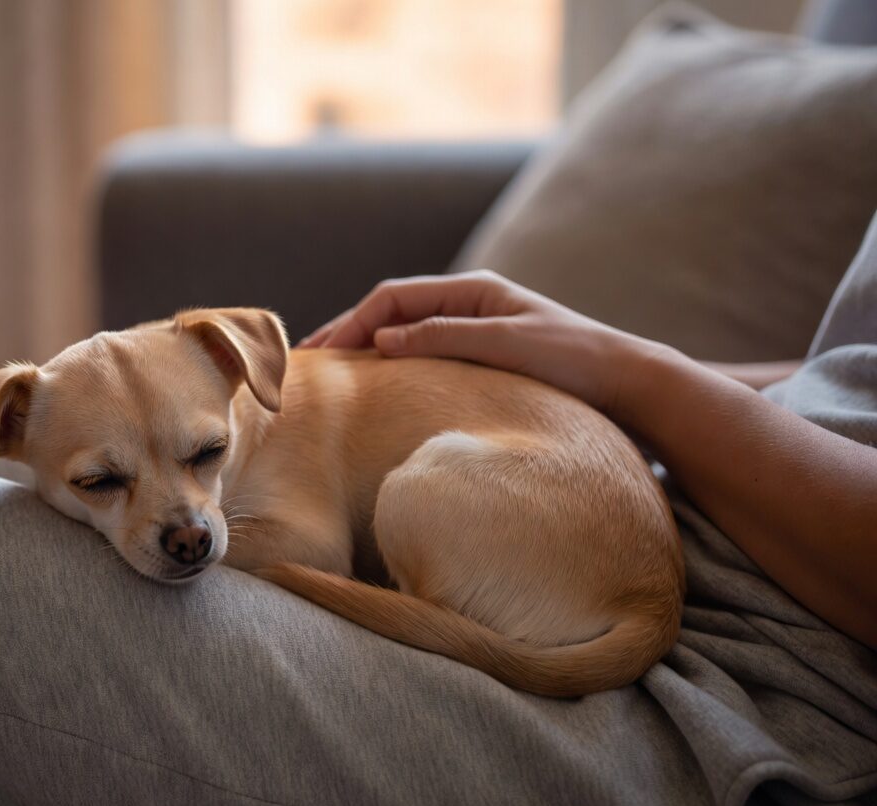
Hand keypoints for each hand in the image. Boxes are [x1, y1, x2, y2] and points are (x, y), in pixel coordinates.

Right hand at [299, 271, 665, 419]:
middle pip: (390, 310)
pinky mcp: (480, 356)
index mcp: (472, 290)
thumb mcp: (507, 345)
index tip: (323, 355)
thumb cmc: (574, 360)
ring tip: (329, 375)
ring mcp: (473, 329)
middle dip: (347, 332)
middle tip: (306, 363)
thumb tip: (382, 338)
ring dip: (364, 348)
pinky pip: (420, 353)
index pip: (393, 297)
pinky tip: (374, 387)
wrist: (627, 384)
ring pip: (402, 331)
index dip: (353, 323)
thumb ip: (445, 336)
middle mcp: (468, 304)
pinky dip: (389, 364)